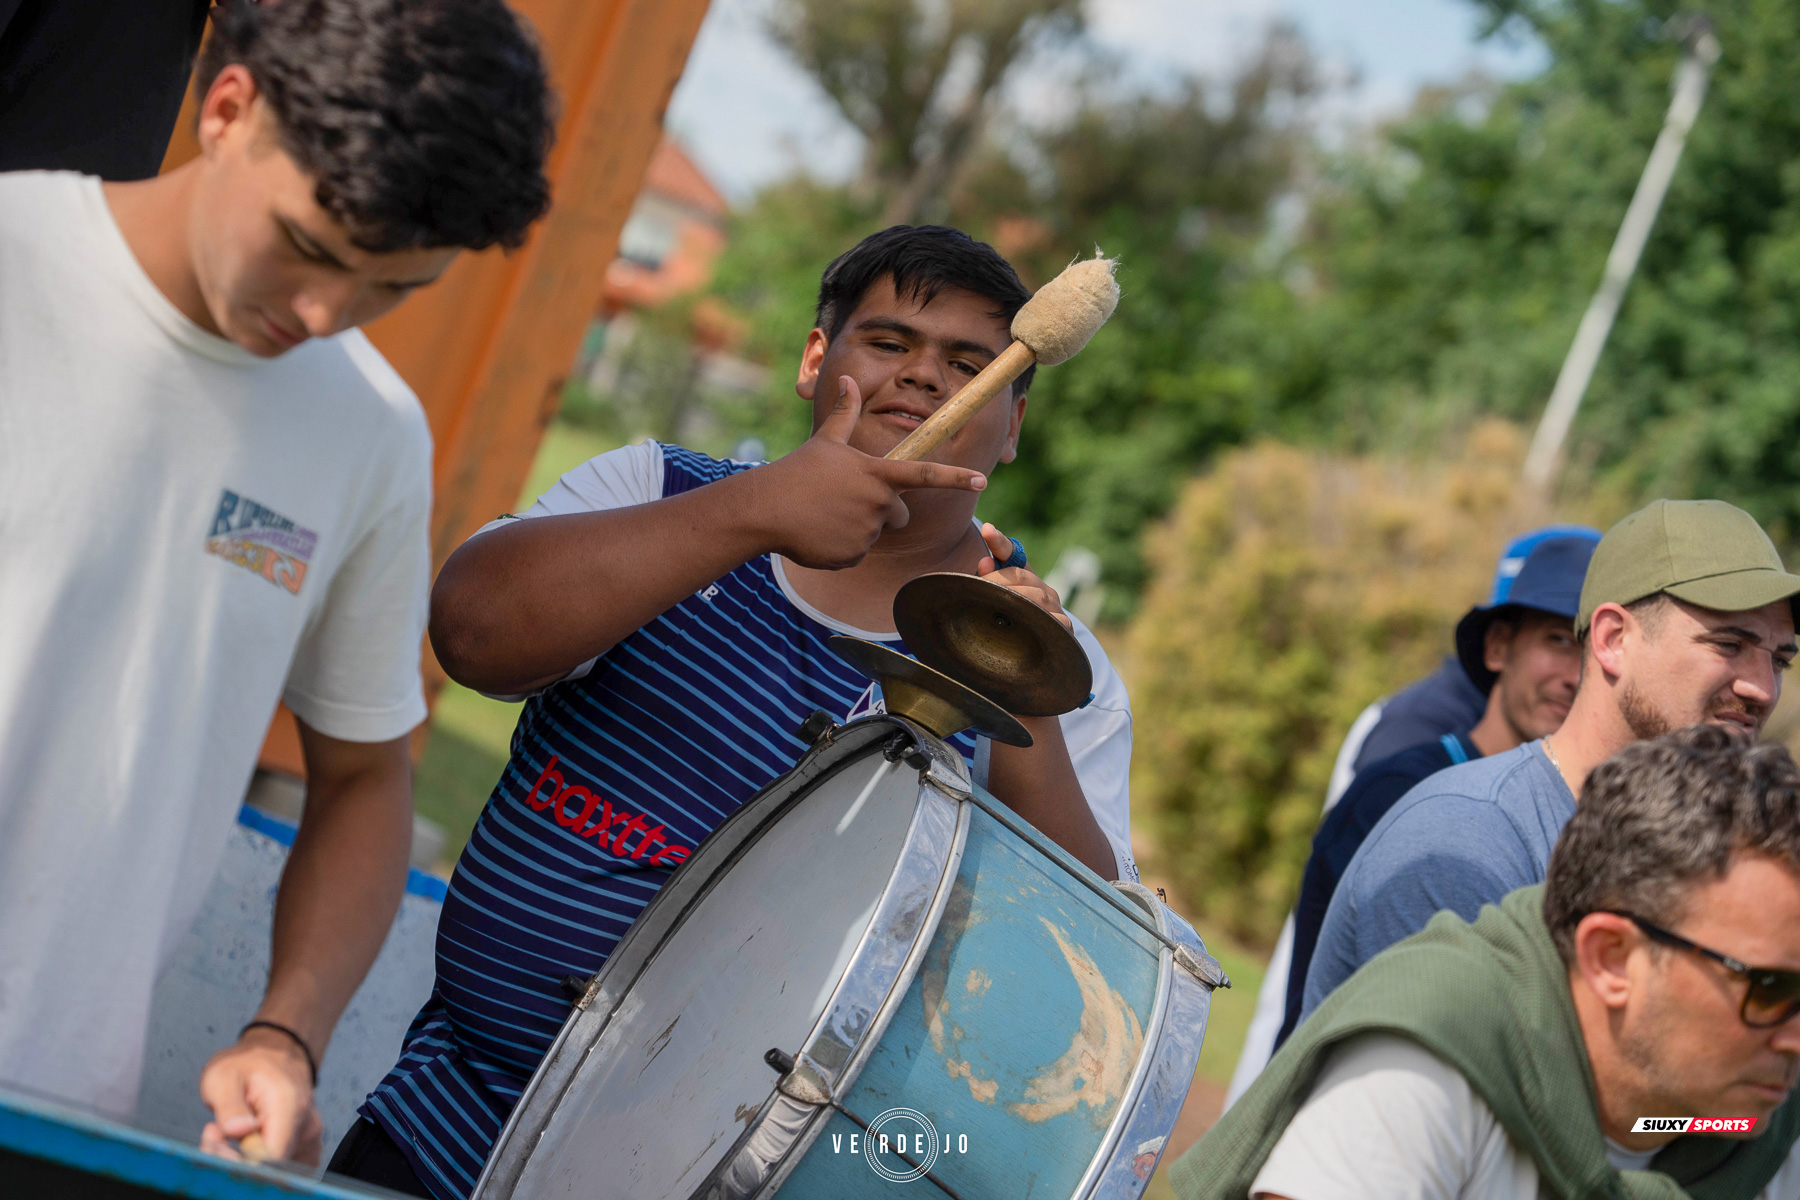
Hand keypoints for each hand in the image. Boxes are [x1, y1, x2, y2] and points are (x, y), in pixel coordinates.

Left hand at [198, 1027, 323, 1165]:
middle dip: (236, 1159)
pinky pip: (283, 1166)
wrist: (275, 1053)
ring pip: (277, 1168)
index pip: (270, 1156)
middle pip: (273, 1166)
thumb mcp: (224, 1076)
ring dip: (246, 1160)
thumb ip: (230, 1106)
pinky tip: (246, 1141)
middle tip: (214, 1133)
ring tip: (229, 1131)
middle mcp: (306, 1124)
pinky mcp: (306, 1145)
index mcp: (288, 1105)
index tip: (214, 1140)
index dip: (238, 1159)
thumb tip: (237, 1131)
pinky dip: (260, 1161)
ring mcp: (309, 1136)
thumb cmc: (247, 1063)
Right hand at [755, 375, 987, 568]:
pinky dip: (841, 548)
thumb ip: (845, 413)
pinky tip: (819, 534)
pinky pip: (856, 554)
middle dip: (881, 511)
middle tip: (845, 502)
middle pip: (899, 515)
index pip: (924, 475)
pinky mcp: (852, 555)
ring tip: (825, 516)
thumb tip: (848, 379)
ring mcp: (867, 532)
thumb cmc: (797, 472)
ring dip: (856, 529)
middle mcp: (878, 504)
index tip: (981, 481)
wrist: (766, 509)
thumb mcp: (825, 441)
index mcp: (877, 474)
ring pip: (874, 535)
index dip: (955, 478)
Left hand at [976, 522, 1071, 631]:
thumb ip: (987, 582)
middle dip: (998, 580)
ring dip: (1014, 598)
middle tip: (980, 585)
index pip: (1011, 553)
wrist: (1034, 658)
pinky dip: (1039, 618)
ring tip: (994, 601)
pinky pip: (1054, 620)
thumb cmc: (1007, 629)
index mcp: (1024, 579)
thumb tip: (984, 562)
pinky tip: (1023, 621)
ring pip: (1036, 595)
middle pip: (1021, 576)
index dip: (999, 542)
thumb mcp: (993, 603)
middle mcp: (1042, 589)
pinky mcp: (1064, 627)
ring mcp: (1054, 607)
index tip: (986, 530)